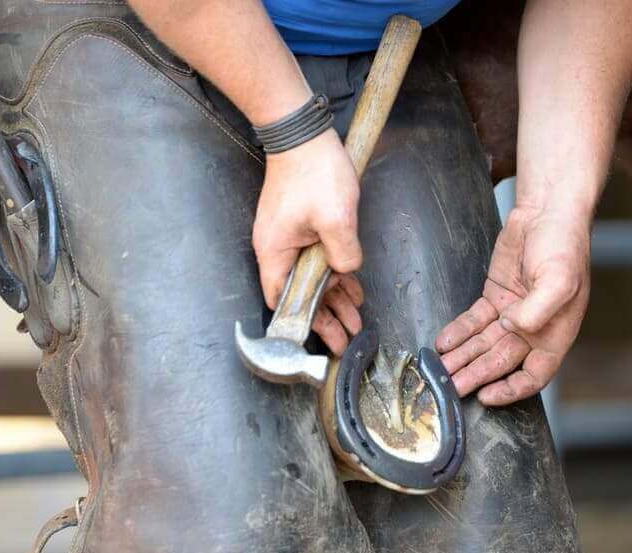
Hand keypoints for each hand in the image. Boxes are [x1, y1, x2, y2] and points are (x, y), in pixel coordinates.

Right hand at [253, 128, 364, 354]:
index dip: (302, 325)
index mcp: (276, 252)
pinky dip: (334, 276)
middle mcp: (277, 249)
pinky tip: (353, 289)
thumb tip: (346, 272)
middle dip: (325, 319)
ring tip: (356, 322)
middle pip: (300, 296)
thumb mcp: (336, 218)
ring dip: (334, 299)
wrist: (302, 132)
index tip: (323, 342)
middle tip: (347, 341)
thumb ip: (343, 254)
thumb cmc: (314, 171)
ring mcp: (289, 238)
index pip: (282, 302)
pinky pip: (317, 260)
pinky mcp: (301, 226)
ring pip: (312, 280)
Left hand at [436, 205, 589, 405]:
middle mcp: (533, 329)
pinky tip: (444, 343)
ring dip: (462, 358)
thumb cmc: (563, 245)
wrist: (548, 213)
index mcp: (555, 333)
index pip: (534, 375)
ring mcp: (512, 314)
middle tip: (451, 387)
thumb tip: (514, 327)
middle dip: (476, 375)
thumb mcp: (559, 279)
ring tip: (441, 371)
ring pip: (483, 344)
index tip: (487, 395)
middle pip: (500, 362)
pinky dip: (458, 332)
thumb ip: (537, 309)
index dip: (511, 389)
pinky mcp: (495, 297)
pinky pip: (474, 321)